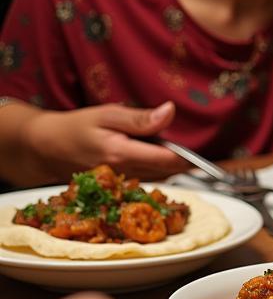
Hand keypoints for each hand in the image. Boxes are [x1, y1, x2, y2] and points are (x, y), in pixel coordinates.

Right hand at [22, 101, 185, 182]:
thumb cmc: (76, 128)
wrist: (47, 148)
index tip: (199, 151)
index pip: (168, 160)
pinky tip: (152, 159)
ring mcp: (122, 183)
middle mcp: (124, 173)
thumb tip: (170, 112)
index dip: (187, 155)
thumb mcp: (108, 114)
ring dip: (169, 166)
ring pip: (160, 177)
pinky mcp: (120, 187)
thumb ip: (140, 118)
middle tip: (183, 147)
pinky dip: (157, 171)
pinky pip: (147, 180)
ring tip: (165, 151)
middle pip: (168, 171)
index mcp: (123, 154)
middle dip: (181, 160)